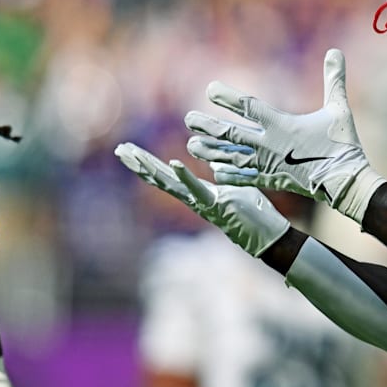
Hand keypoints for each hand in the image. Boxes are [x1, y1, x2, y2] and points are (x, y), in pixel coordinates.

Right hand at [114, 142, 288, 256]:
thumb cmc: (252, 212)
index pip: (167, 176)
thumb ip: (221, 175)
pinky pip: (197, 189)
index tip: (130, 149)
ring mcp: (203, 203)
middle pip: (160, 179)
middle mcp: (194, 199)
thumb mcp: (234, 187)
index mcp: (197, 193)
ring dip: (151, 168)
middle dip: (139, 164)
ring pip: (171, 184)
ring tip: (133, 155)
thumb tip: (213, 162)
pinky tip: (172, 163)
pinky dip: (185, 176)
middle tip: (120, 149)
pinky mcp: (217, 204)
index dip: (148, 163)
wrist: (267, 236)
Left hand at [183, 48, 385, 223]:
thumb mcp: (338, 108)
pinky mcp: (274, 181)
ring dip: (211, 151)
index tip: (210, 90)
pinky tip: (215, 174)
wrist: (346, 182)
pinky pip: (246, 178)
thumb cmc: (343, 143)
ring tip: (191, 146)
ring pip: (232, 157)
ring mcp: (269, 165)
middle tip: (189, 118)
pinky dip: (230, 176)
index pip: (248, 107)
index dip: (228, 97)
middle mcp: (269, 145)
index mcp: (281, 125)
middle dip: (209, 125)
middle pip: (231, 133)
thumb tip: (336, 51)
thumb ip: (334, 80)